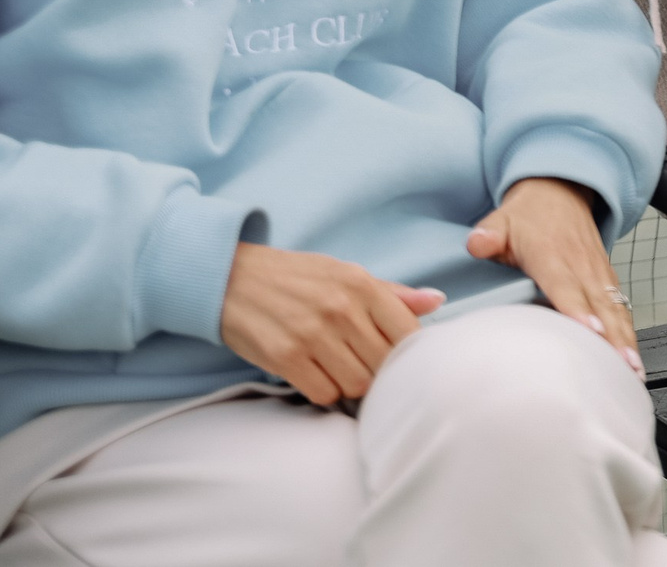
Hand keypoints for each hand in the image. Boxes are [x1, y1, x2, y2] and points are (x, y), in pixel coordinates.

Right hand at [219, 243, 443, 405]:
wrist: (230, 278)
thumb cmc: (296, 277)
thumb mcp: (345, 273)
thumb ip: (391, 293)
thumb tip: (437, 301)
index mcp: (361, 285)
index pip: (409, 333)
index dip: (408, 352)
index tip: (398, 356)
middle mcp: (341, 309)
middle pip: (385, 364)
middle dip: (381, 372)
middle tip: (367, 366)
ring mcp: (312, 335)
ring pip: (358, 383)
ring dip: (353, 385)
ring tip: (342, 370)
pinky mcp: (284, 358)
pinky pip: (324, 393)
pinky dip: (326, 391)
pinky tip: (318, 375)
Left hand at [467, 177, 642, 371]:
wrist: (560, 192)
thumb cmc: (529, 214)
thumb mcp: (502, 219)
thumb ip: (489, 234)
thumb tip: (477, 243)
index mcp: (553, 254)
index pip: (566, 286)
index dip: (579, 310)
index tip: (592, 332)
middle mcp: (581, 265)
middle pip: (600, 305)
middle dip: (613, 337)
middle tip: (623, 366)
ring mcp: (598, 273)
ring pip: (615, 310)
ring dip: (626, 340)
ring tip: (634, 371)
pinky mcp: (606, 279)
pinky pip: (621, 308)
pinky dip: (629, 333)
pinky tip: (633, 358)